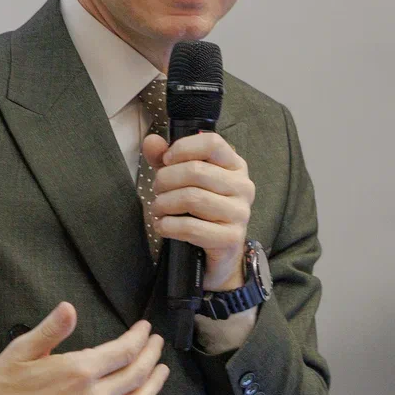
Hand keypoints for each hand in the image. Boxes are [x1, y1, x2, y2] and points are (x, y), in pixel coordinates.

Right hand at [0, 303, 169, 394]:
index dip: (140, 337)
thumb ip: (51, 329)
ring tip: (160, 372)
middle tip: (157, 344)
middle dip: (152, 356)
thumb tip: (70, 307)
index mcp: (78, 370)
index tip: (146, 329)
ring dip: (153, 386)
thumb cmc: (3, 386)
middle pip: (136, 375)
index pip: (124, 351)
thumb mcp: (22, 349)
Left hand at [142, 131, 254, 290]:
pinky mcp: (231, 237)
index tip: (166, 161)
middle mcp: (243, 186)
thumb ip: (166, 159)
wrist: (216, 253)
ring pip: (191, 198)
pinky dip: (168, 226)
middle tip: (157, 192)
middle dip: (165, 180)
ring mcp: (240, 213)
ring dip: (164, 204)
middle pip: (195, 170)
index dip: (182, 148)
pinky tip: (163, 227)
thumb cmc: (199, 211)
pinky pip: (191, 227)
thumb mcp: (182, 180)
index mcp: (234, 165)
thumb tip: (151, 141)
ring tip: (158, 210)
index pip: (211, 143)